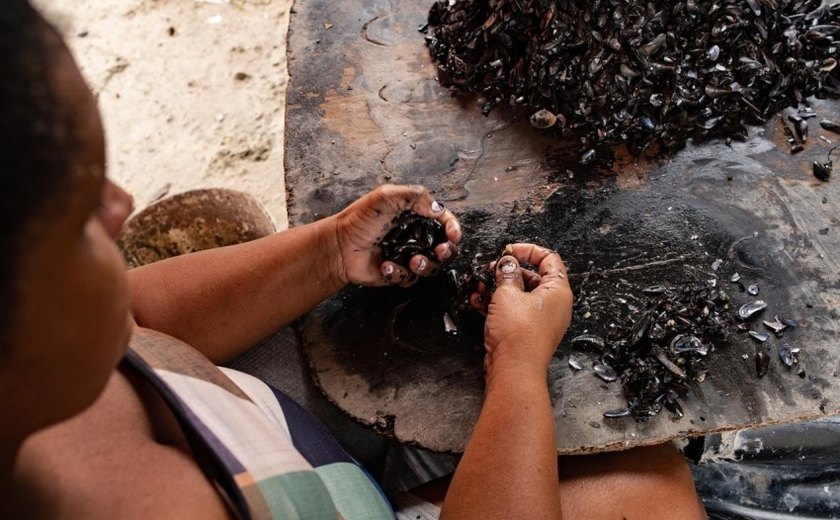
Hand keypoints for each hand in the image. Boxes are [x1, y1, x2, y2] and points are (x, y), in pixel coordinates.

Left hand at [332, 185, 460, 286]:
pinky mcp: (399, 273)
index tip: (453, 235)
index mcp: (416, 216)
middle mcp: (416, 237)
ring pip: (432, 267)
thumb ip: (415, 197)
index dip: (453, 228)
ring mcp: (408, 256)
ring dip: (426, 265)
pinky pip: (410, 279)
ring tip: (413, 261)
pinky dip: (399, 273)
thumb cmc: (360, 219)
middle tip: (439, 251)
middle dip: (447, 251)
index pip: (444, 222)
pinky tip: (386, 265)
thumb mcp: (387, 196)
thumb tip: (438, 209)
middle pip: (445, 248)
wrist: (340, 246)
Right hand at [475, 244, 572, 383]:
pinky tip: (479, 302)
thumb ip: (507, 273)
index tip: (509, 251)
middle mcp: (553, 304)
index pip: (549, 259)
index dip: (528, 251)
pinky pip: (514, 310)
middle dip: (508, 271)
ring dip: (499, 288)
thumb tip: (507, 263)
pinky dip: (498, 304)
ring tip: (480, 286)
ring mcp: (541, 319)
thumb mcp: (508, 294)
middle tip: (491, 270)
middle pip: (533, 276)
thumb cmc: (518, 334)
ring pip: (520, 294)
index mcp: (558, 290)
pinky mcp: (527, 331)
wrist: (514, 370)